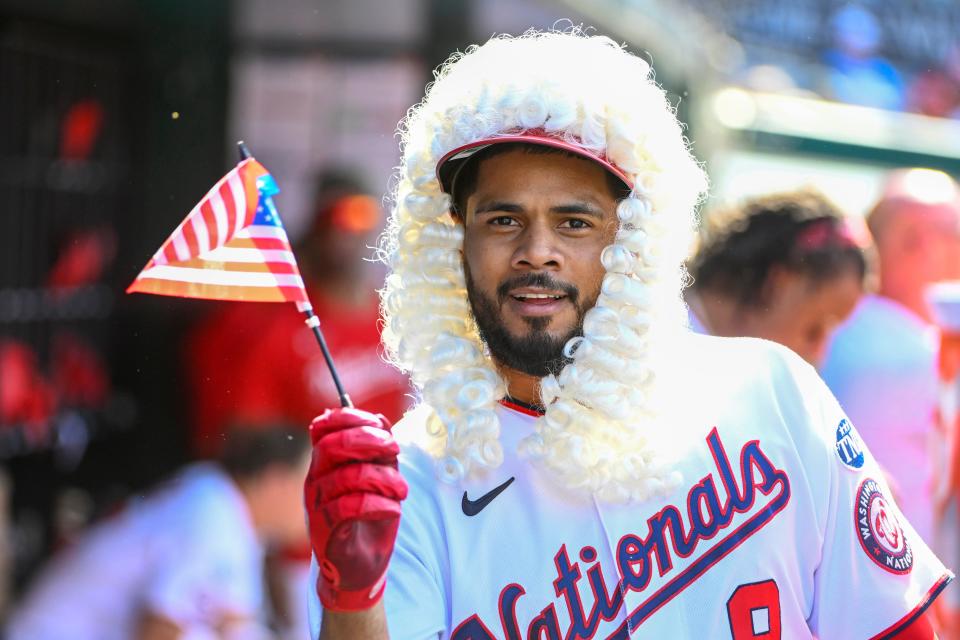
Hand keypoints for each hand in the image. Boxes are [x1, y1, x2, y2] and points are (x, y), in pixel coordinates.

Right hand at [304, 408, 407, 611]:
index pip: (322, 428)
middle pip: (332, 446)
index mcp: (324, 463)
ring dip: (383, 478)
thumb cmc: (370, 518)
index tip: (381, 424)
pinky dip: (378, 504)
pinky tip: (393, 509)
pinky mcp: (324, 531)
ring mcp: (316, 506)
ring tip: (402, 489)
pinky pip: (348, 508)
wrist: (360, 567)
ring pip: (346, 477)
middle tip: (395, 449)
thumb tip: (380, 419)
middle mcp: (315, 480)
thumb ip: (379, 450)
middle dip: (368, 441)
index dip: (349, 418)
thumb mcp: (380, 477)